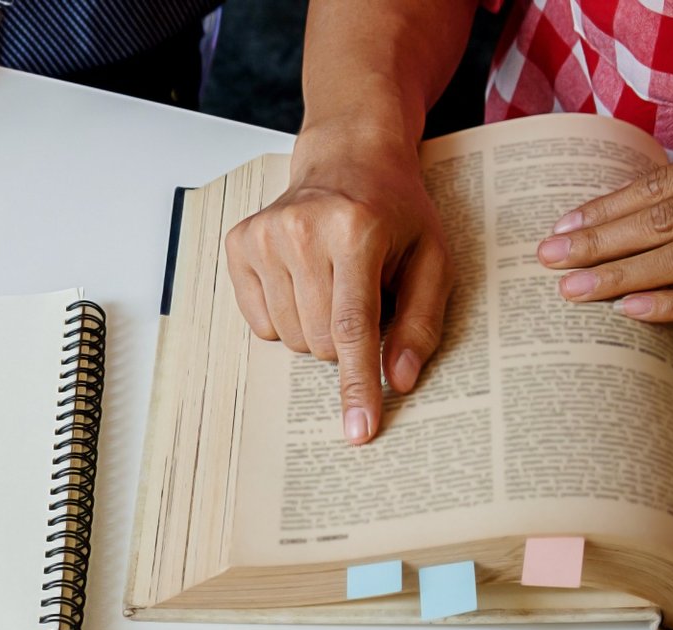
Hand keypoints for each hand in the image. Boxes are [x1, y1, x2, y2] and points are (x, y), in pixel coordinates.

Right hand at [224, 128, 451, 443]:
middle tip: (362, 298)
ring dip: (316, 329)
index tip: (358, 430)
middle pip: (319, 342)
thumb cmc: (395, 211)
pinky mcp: (240, 244)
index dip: (356, 385)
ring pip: (290, 338)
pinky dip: (287, 316)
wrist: (349, 156)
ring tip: (333, 283)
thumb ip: (422, 321)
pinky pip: (262, 324)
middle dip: (345, 341)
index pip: (353, 329)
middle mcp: (303, 231)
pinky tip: (303, 279)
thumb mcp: (433, 259)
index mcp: (357, 230)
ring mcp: (265, 236)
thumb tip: (398, 379)